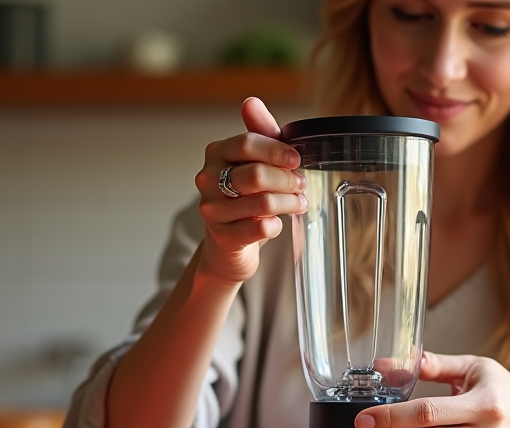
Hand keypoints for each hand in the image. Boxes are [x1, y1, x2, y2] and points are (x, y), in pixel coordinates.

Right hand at [194, 97, 306, 284]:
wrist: (228, 244)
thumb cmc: (244, 197)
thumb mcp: (254, 162)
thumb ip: (260, 133)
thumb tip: (251, 102)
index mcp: (216, 153)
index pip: (248, 143)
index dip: (278, 151)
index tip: (297, 159)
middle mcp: (207, 179)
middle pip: (257, 175)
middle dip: (287, 180)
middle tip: (302, 185)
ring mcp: (212, 209)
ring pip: (262, 203)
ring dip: (289, 203)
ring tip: (299, 203)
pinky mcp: (223, 237)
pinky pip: (261, 229)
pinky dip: (277, 225)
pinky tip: (277, 223)